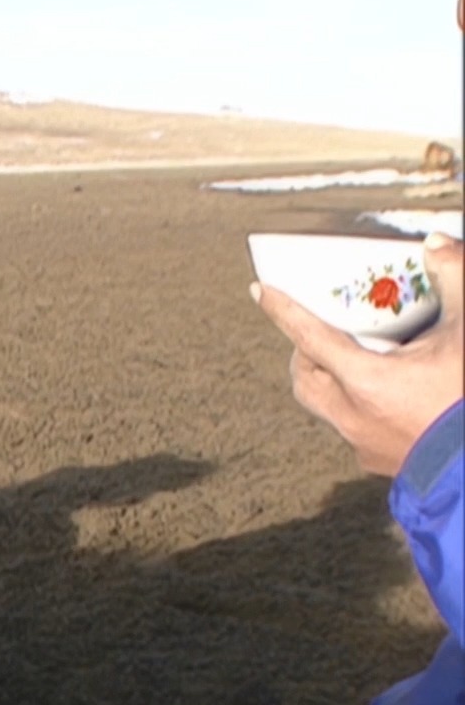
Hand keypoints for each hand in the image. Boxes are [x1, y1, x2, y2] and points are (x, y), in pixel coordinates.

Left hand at [252, 232, 463, 476]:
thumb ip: (454, 281)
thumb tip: (438, 244)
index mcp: (365, 380)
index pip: (309, 337)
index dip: (282, 310)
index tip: (260, 291)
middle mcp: (351, 414)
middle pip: (304, 377)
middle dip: (305, 352)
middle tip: (323, 331)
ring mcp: (360, 442)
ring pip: (322, 405)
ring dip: (328, 381)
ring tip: (353, 362)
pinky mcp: (374, 460)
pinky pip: (348, 428)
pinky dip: (355, 407)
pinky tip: (383, 398)